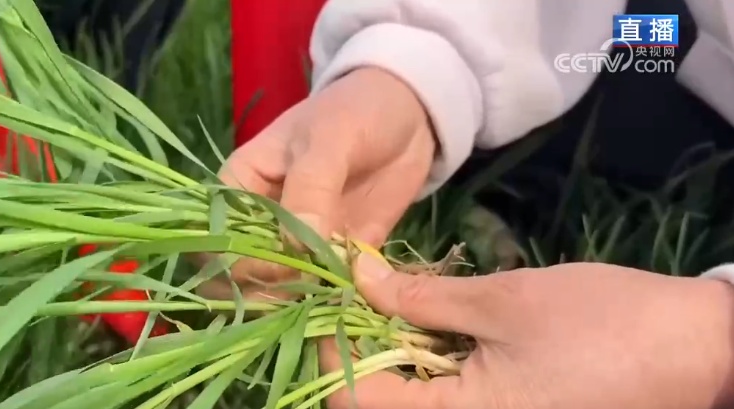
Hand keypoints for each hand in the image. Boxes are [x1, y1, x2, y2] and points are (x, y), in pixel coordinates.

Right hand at [197, 67, 436, 300]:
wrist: (410, 111)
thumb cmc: (355, 111)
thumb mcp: (330, 139)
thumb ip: (311, 188)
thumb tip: (295, 248)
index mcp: (240, 188)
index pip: (217, 239)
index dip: (237, 263)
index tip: (277, 268)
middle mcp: (262, 223)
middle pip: (243, 275)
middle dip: (267, 293)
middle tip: (307, 294)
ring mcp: (299, 244)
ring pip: (283, 290)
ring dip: (303, 305)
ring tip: (331, 305)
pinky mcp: (339, 259)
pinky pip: (330, 291)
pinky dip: (339, 303)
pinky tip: (354, 307)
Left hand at [322, 255, 733, 408]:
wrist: (696, 351)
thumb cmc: (602, 325)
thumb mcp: (502, 302)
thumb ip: (419, 298)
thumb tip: (355, 277)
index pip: (358, 399)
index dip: (329, 348)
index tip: (323, 294)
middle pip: (381, 399)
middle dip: (358, 341)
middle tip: (353, 283)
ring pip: (412, 394)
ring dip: (391, 344)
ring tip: (384, 288)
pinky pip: (447, 391)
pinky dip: (428, 353)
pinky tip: (426, 312)